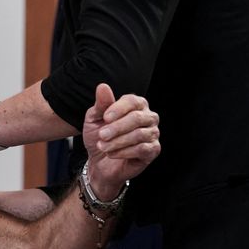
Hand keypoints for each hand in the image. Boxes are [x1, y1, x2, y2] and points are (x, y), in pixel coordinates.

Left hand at [82, 84, 160, 198]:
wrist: (99, 161)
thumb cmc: (99, 136)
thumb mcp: (94, 119)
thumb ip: (101, 104)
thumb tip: (103, 86)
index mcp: (136, 105)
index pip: (132, 101)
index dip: (118, 109)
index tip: (105, 118)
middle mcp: (148, 117)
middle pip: (137, 118)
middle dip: (116, 128)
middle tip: (101, 135)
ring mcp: (152, 133)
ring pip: (139, 134)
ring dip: (117, 141)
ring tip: (102, 146)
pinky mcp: (153, 150)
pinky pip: (143, 149)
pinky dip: (124, 151)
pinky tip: (112, 153)